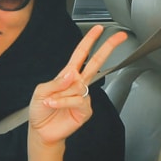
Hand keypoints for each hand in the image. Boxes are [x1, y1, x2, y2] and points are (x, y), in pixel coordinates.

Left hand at [27, 25, 127, 160]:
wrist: (41, 131)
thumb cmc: (40, 110)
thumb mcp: (40, 92)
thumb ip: (56, 82)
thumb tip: (73, 73)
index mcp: (66, 75)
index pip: (80, 54)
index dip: (89, 41)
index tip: (98, 29)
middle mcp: (77, 83)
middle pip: (95, 62)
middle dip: (107, 48)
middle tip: (120, 36)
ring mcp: (83, 96)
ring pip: (78, 86)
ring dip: (61, 94)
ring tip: (50, 102)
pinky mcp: (85, 110)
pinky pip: (77, 100)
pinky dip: (63, 102)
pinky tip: (54, 105)